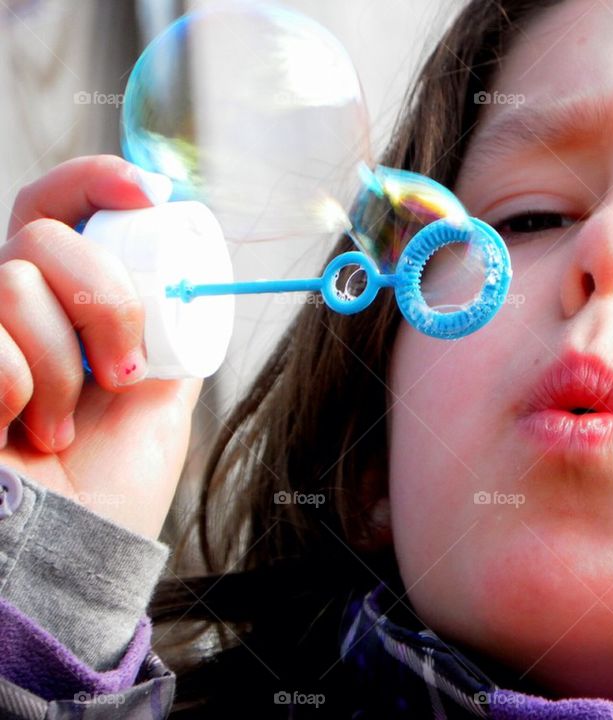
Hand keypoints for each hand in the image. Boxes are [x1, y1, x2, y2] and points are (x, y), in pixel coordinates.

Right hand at [0, 155, 202, 539]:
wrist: (80, 553)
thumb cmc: (116, 485)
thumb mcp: (163, 395)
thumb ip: (167, 334)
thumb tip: (193, 279)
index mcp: (61, 305)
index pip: (56, 211)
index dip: (94, 182)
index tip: (151, 193)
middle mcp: (7, 308)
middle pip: (40, 234)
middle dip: (105, 300)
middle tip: (124, 371)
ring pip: (13, 281)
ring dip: (63, 365)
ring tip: (65, 424)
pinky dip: (19, 391)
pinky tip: (22, 434)